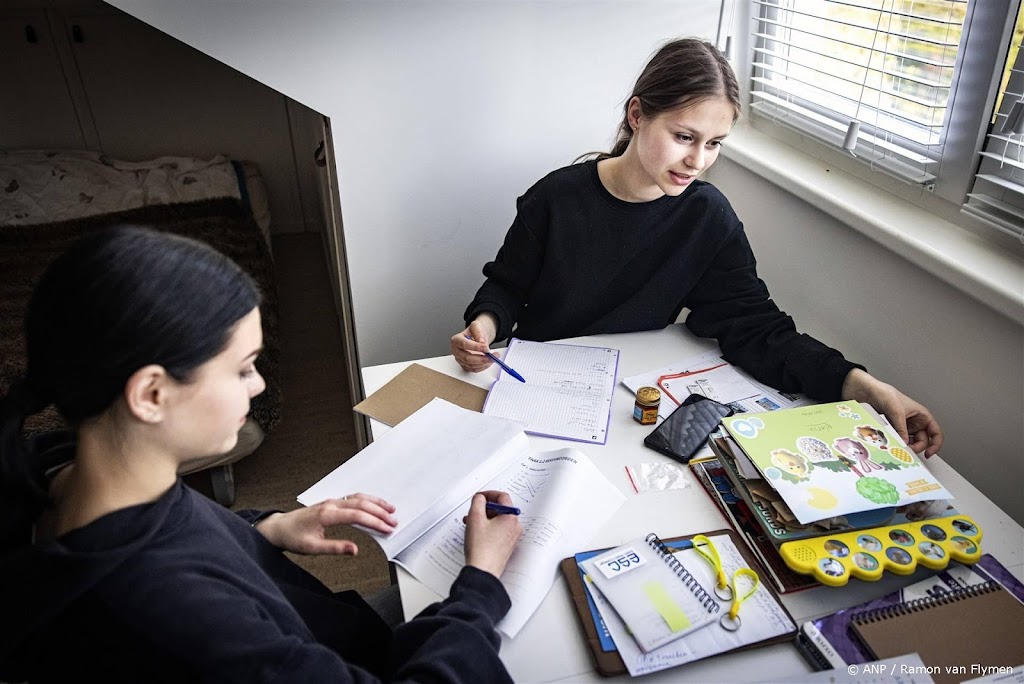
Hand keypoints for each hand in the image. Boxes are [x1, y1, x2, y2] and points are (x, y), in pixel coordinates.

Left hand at [254, 493, 396, 554]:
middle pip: (361, 504)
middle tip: (393, 522)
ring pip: (358, 498)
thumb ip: (335, 548)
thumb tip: (354, 550)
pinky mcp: (332, 503)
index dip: (374, 522)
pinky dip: (367, 500)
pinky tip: (374, 504)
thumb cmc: (293, 537)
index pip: (356, 515)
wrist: (279, 528)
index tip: (386, 528)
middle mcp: (331, 504)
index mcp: (326, 514)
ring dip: (375, 503)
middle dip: (380, 512)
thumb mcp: (312, 548)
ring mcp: (332, 502)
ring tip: (390, 510)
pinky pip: (353, 498)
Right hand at [451, 314, 497, 372]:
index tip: (486, 348)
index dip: (476, 347)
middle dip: (481, 358)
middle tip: (492, 356)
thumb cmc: (474, 332)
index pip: (464, 344)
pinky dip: (483, 367)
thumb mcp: (476, 326)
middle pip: (467, 358)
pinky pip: (474, 369)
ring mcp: (460, 359)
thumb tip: (481, 342)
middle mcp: (456, 351)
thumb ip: (478, 332)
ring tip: (493, 358)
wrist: (476, 337)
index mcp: (456, 340)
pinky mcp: (465, 365)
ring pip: (471, 365)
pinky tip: (489, 362)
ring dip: (484, 363)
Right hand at [463, 490, 522, 577]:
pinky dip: (488, 528)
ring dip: (484, 518)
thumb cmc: (481, 549)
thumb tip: (480, 498)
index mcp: (510, 518)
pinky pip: (498, 531)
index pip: (502, 497)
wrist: (483, 571)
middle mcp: (514, 527)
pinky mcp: (506, 546)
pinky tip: (476, 533)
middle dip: (484, 508)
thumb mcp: (475, 518)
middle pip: (500, 509)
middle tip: (473, 511)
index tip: (479, 497)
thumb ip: (477, 502)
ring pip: (498, 520)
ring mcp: (512, 537)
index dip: (488, 494)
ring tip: (471, 523)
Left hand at [841, 369, 942, 456]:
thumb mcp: (896, 411)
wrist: (866, 392)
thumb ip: (901, 428)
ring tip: (898, 448)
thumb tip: (905, 444)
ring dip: (905, 447)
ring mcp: (904, 427)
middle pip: (922, 441)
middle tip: (907, 450)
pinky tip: (891, 445)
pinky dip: (896, 444)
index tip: (928, 453)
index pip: (935, 433)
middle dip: (916, 447)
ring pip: (909, 443)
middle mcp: (915, 422)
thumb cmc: (885, 394)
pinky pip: (898, 440)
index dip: (935, 444)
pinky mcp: (893, 430)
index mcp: (922, 415)